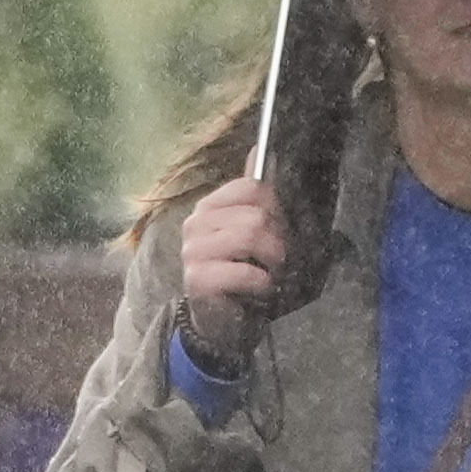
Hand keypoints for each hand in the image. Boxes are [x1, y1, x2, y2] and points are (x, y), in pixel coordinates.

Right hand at [174, 178, 294, 348]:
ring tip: (269, 274)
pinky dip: (262, 283)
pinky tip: (258, 290)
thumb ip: (253, 193)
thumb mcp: (251, 230)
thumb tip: (259, 149)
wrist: (223, 322)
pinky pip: (246, 271)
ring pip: (251, 236)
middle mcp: (195, 224)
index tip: (277, 233)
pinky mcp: (197, 278)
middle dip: (278, 241)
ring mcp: (192, 251)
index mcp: (209, 207)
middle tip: (274, 261)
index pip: (252, 187)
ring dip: (273, 262)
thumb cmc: (241, 274)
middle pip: (257, 214)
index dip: (276, 210)